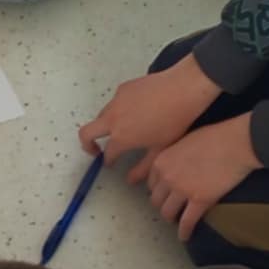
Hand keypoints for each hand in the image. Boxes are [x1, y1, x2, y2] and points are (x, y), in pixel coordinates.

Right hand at [78, 54, 222, 183]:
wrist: (183, 89)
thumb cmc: (174, 121)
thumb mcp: (159, 150)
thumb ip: (142, 168)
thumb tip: (131, 180)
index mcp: (121, 137)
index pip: (107, 154)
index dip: (107, 161)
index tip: (111, 163)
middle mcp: (112, 119)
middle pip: (85, 133)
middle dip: (87, 144)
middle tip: (95, 150)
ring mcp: (116, 101)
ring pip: (100, 116)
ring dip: (104, 126)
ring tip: (122, 129)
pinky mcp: (123, 88)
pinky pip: (114, 102)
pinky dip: (118, 110)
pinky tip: (136, 111)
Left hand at [145, 114, 259, 238]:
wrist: (237, 142)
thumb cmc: (216, 136)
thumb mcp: (185, 140)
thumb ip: (174, 155)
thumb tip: (175, 164)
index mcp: (161, 160)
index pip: (151, 184)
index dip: (158, 191)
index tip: (164, 195)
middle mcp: (167, 176)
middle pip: (156, 200)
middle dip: (163, 205)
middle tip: (171, 209)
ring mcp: (182, 189)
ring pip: (168, 213)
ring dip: (171, 218)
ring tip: (177, 222)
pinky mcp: (199, 200)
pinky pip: (186, 222)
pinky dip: (184, 231)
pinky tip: (184, 236)